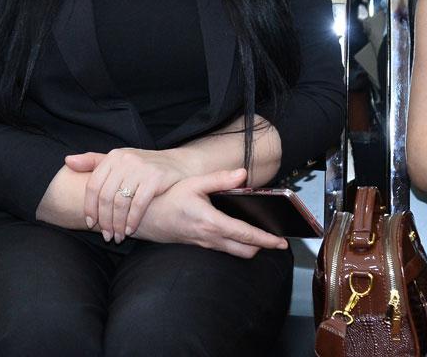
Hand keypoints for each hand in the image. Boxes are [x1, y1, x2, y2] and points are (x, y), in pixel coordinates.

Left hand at [66, 148, 190, 241]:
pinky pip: (138, 204)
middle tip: (106, 235)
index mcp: (113, 157)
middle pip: (106, 196)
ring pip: (121, 202)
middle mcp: (125, 160)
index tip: (90, 223)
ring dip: (117, 223)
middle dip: (104, 220)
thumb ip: (93, 162)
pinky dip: (132, 220)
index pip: (93, 185)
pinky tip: (130, 230)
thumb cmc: (143, 167)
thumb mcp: (118, 161)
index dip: (89, 207)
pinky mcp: (156, 177)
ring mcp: (141, 168)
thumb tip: (67, 161)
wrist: (178, 165)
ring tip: (117, 236)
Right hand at [130, 169, 288, 257]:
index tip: (281, 241)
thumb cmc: (168, 198)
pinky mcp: (200, 245)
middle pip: (245, 251)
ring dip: (251, 248)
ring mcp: (205, 244)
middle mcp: (210, 237)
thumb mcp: (194, 183)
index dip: (266, 239)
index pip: (245, 235)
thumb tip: (243, 174)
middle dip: (263, 247)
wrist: (145, 217)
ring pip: (235, 253)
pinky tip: (240, 235)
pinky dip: (237, 246)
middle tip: (276, 239)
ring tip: (262, 237)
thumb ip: (220, 179)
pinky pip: (224, 250)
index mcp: (211, 222)